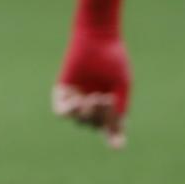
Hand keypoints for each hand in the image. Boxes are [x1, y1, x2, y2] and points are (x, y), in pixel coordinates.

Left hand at [53, 32, 130, 148]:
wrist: (97, 39)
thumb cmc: (113, 60)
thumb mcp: (122, 87)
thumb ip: (119, 111)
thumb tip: (115, 138)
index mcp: (110, 106)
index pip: (112, 130)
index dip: (115, 139)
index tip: (117, 145)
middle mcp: (92, 105)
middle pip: (95, 125)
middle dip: (101, 116)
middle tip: (105, 98)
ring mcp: (77, 99)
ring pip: (79, 121)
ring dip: (87, 114)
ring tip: (94, 97)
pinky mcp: (63, 91)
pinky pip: (62, 112)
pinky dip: (70, 111)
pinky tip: (79, 100)